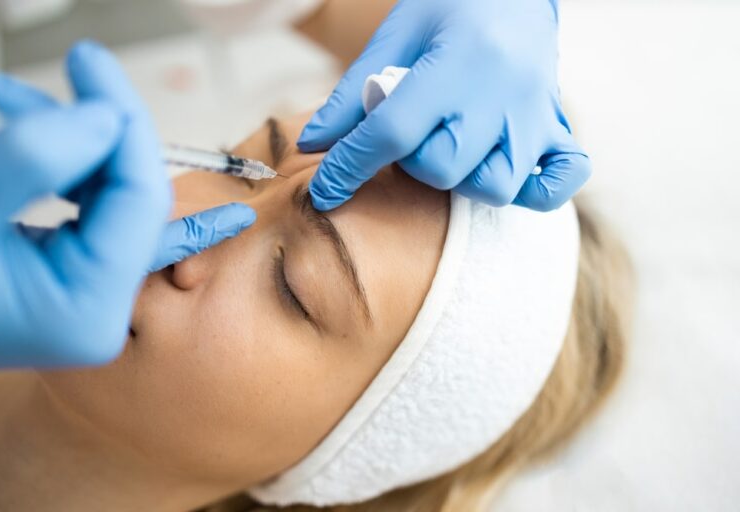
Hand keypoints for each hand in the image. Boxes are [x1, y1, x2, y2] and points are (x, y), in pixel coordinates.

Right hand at [0, 41, 254, 367]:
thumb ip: (30, 163)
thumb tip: (103, 118)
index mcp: (89, 310)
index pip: (140, 199)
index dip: (124, 122)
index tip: (90, 64)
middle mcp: (100, 307)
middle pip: (127, 191)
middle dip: (90, 123)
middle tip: (70, 65)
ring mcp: (87, 291)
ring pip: (105, 189)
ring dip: (63, 134)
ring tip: (0, 96)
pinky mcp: (70, 273)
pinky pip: (83, 201)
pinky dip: (53, 161)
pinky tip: (16, 128)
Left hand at [299, 0, 589, 211]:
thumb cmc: (449, 9)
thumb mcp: (395, 36)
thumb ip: (350, 94)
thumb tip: (312, 144)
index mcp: (453, 65)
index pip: (392, 132)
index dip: (349, 167)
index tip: (324, 190)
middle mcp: (499, 96)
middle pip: (444, 169)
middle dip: (411, 164)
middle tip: (411, 138)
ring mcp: (533, 116)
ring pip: (495, 186)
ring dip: (462, 179)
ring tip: (453, 148)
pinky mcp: (557, 127)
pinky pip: (560, 181)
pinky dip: (535, 191)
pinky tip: (502, 169)